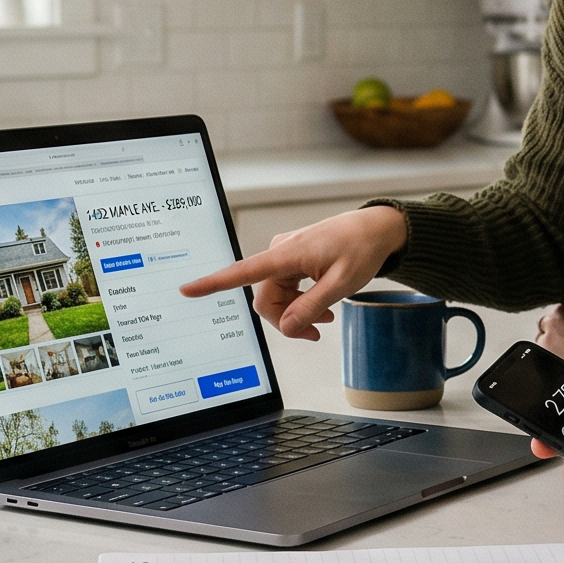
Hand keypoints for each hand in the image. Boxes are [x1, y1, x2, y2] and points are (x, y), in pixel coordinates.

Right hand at [177, 206, 407, 339]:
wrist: (377, 228)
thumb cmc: (362, 249)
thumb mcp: (342, 283)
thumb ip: (312, 306)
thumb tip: (287, 328)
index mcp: (287, 254)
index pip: (243, 271)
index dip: (213, 283)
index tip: (186, 289)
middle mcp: (279, 252)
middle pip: (265, 298)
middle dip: (286, 321)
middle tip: (316, 334)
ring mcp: (285, 256)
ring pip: (276, 297)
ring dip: (296, 313)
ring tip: (326, 320)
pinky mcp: (292, 259)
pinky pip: (285, 289)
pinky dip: (301, 303)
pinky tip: (322, 309)